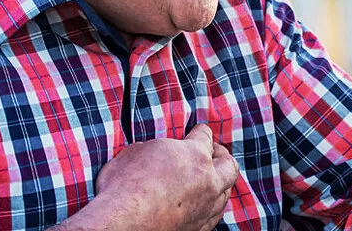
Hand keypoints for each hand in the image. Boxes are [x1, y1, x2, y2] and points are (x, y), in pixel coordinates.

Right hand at [59, 125, 238, 230]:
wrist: (122, 224)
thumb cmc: (123, 188)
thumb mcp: (134, 153)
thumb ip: (153, 149)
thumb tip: (152, 152)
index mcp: (194, 155)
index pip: (205, 136)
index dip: (199, 132)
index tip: (197, 132)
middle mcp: (208, 180)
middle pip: (229, 164)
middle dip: (222, 156)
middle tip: (212, 153)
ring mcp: (207, 207)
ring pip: (225, 192)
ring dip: (219, 183)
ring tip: (209, 180)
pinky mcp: (200, 228)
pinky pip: (215, 214)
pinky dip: (211, 206)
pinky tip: (201, 204)